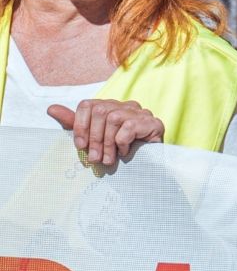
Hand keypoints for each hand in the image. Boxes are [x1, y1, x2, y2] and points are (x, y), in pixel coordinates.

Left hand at [50, 99, 165, 168]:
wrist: (150, 165)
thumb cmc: (119, 150)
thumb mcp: (93, 137)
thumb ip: (74, 123)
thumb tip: (51, 109)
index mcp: (109, 106)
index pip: (88, 105)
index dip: (80, 125)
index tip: (79, 146)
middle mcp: (124, 105)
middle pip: (100, 112)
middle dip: (94, 138)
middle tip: (94, 158)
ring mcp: (140, 112)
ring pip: (114, 119)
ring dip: (107, 143)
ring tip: (108, 160)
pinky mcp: (152, 122)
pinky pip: (129, 127)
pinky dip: (123, 142)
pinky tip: (125, 152)